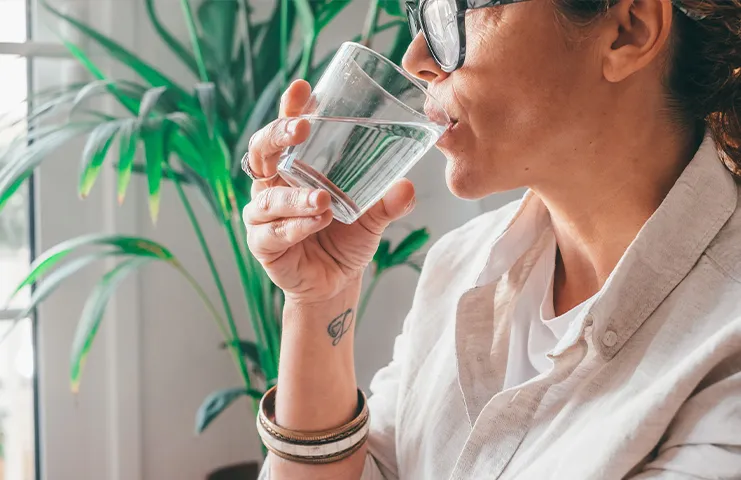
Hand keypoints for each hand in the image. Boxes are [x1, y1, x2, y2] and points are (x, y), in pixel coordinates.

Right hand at [242, 79, 415, 304]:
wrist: (335, 282)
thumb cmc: (347, 238)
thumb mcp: (372, 216)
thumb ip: (388, 202)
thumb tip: (408, 185)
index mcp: (295, 166)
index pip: (286, 131)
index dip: (290, 108)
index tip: (302, 89)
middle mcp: (273, 184)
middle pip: (261, 151)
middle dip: (278, 136)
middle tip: (303, 130)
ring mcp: (264, 214)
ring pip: (268, 197)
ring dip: (295, 196)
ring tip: (323, 200)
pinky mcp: (263, 243)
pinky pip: (273, 231)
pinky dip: (295, 226)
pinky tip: (317, 223)